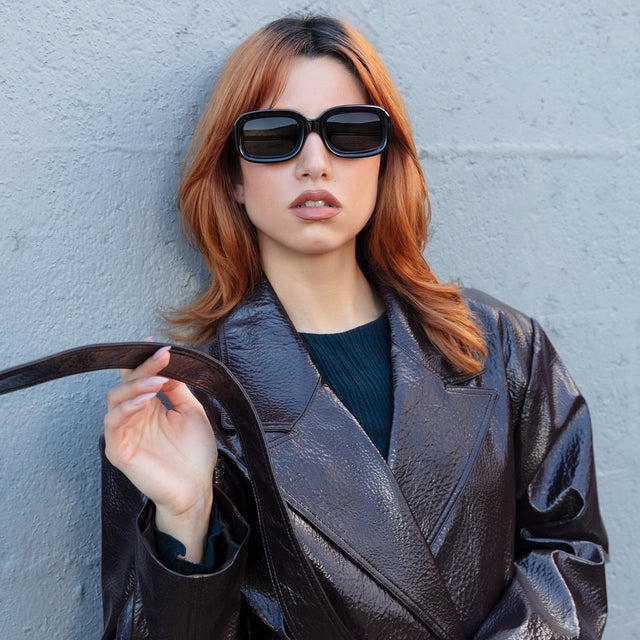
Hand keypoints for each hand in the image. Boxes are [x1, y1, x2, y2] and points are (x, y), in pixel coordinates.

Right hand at [104, 341, 216, 561]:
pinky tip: (144, 402)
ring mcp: (125, 432)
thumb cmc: (194, 453)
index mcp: (150, 406)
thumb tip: (171, 363)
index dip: (144, 360)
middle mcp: (134, 416)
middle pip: (127, 383)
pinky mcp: (119, 450)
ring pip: (116, 399)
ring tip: (158, 381)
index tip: (156, 344)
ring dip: (136, 386)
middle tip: (161, 358)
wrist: (197, 488)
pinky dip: (126, 409)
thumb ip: (179, 388)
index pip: (139, 377)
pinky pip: (113, 424)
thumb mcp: (191, 412)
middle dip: (143, 368)